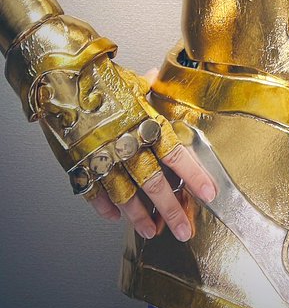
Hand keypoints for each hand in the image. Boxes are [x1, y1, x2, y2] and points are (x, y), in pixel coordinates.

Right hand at [85, 66, 216, 241]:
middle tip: (183, 230)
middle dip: (170, 209)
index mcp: (143, 122)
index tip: (210, 193)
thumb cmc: (97, 77)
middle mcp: (124, 142)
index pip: (175, 154)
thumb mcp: (128, 80)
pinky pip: (92, 192)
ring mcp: (100, 156)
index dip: (193, 175)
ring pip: (124, 194)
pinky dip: (103, 206)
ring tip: (151, 231)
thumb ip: (145, 86)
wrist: (59, 76)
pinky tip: (114, 216)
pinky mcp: (77, 163)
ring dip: (138, 216)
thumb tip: (155, 76)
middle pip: (152, 182)